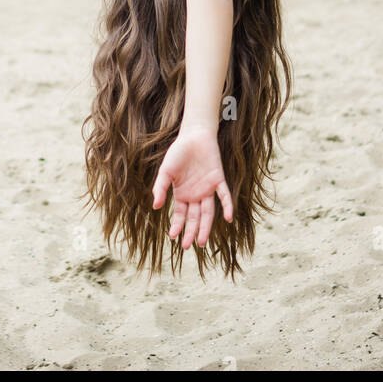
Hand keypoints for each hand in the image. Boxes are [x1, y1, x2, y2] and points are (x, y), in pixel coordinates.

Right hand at [152, 124, 232, 249]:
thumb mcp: (165, 171)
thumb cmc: (178, 153)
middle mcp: (196, 195)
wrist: (193, 135)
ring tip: (202, 241)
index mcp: (182, 194)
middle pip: (195, 218)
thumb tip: (155, 207)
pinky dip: (227, 206)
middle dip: (191, 232)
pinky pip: (224, 195)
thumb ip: (160, 188)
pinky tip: (227, 218)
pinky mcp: (218, 180)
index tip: (173, 237)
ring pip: (208, 212)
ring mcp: (208, 189)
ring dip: (206, 226)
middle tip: (187, 246)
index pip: (180, 215)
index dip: (177, 226)